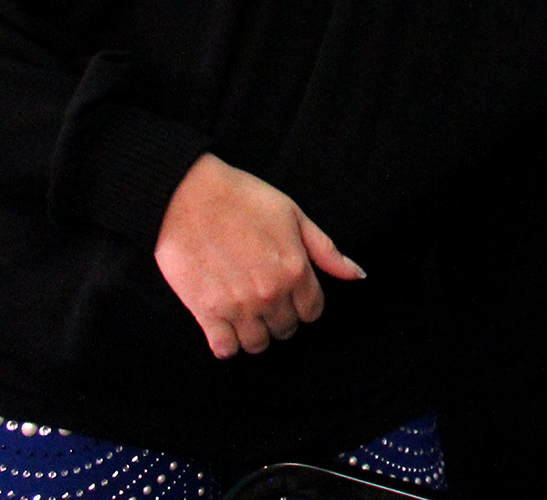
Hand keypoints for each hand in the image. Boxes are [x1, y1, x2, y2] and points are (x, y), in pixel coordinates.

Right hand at [153, 153, 365, 358]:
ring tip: (247, 314)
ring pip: (258, 344)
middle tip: (268, 301)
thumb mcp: (295, 216)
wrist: (189, 196)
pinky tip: (225, 327)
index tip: (293, 295)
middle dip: (282, 318)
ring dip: (256, 333)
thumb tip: (357, 275)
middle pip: (286, 329)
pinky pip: (225, 349)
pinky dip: (227, 344)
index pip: (313, 311)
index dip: (305, 305)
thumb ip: (327, 251)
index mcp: (296, 270)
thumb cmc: (244, 200)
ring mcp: (238, 306)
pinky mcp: (206, 312)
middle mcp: (271, 293)